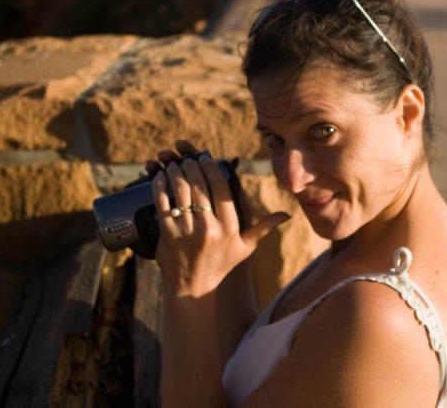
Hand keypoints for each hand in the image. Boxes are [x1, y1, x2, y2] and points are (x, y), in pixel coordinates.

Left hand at [146, 141, 289, 297]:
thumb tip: (287, 215)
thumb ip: (264, 228)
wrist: (193, 288)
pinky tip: (160, 178)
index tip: (205, 159)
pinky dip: (159, 186)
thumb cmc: (221, 264)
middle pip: (200, 186)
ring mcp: (188, 232)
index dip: (212, 168)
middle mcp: (210, 228)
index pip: (221, 188)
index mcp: (230, 227)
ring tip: (174, 165)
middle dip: (192, 167)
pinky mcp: (168, 235)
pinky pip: (163, 203)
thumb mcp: (245, 247)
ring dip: (176, 173)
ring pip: (181, 191)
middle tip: (188, 160)